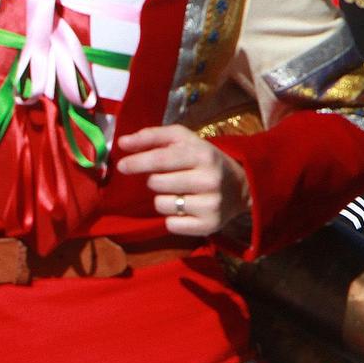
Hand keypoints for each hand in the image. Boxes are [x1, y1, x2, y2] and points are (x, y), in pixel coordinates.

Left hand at [115, 126, 250, 237]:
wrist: (241, 187)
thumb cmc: (204, 160)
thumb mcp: (185, 141)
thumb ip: (154, 137)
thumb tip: (123, 142)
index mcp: (203, 154)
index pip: (162, 158)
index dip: (138, 162)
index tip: (122, 166)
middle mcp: (208, 179)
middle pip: (157, 183)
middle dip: (156, 180)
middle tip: (170, 178)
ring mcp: (210, 204)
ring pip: (161, 204)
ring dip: (163, 199)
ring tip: (179, 194)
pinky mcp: (208, 225)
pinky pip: (171, 224)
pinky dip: (172, 218)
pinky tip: (186, 210)